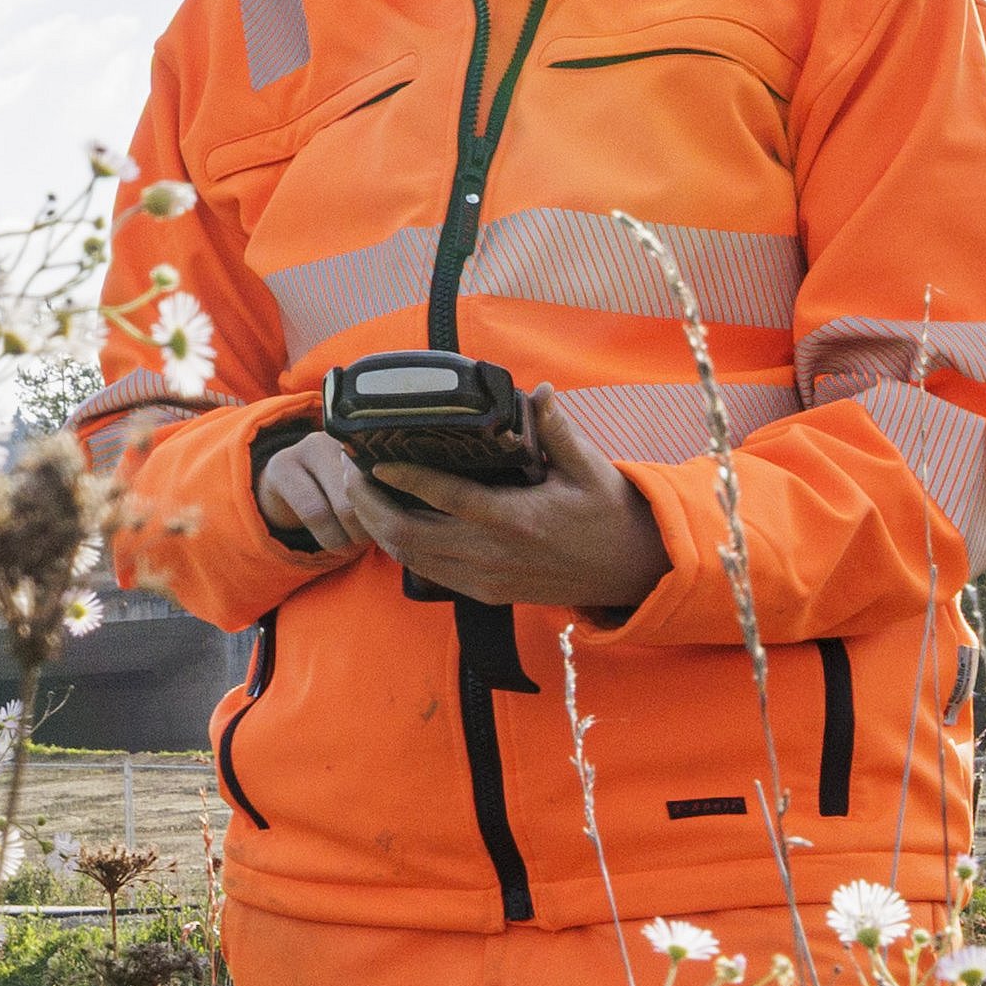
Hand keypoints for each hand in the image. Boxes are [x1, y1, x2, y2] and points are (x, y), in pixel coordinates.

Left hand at [349, 384, 671, 617]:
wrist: (633, 572)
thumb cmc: (611, 514)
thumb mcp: (590, 467)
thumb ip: (557, 430)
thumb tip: (539, 391)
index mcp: (516, 519)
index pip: (445, 497)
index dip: (403, 479)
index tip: (372, 461)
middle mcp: (493, 555)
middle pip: (410, 536)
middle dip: (371, 507)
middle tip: (353, 476)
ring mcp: (487, 580)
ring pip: (412, 560)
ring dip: (379, 530)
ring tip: (362, 497)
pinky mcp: (487, 594)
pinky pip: (430, 574)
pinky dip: (403, 549)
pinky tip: (392, 524)